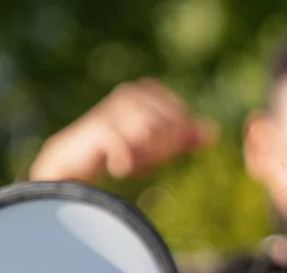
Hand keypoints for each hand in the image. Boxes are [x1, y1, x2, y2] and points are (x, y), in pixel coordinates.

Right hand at [28, 80, 215, 182]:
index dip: (176, 141)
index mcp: (147, 91)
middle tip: (141, 161)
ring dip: (145, 159)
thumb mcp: (157, 145)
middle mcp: (130, 93)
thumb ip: (183, 138)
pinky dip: (128, 165)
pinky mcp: (101, 128)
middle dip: (161, 152)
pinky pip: (131, 149)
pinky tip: (117, 168)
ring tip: (129, 164)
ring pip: (153, 136)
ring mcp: (114, 108)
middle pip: (171, 127)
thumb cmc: (119, 151)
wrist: (74, 160)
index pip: (182, 117)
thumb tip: (212, 134)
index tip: (157, 152)